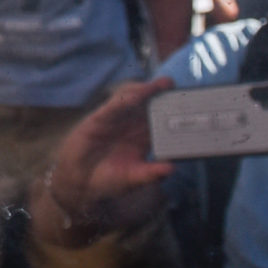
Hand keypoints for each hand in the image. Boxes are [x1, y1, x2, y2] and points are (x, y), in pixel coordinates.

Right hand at [40, 77, 174, 239]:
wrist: (79, 182)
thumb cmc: (108, 180)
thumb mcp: (133, 179)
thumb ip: (151, 174)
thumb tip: (172, 169)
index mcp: (143, 138)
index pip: (161, 121)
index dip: (172, 112)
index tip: (188, 105)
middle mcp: (131, 126)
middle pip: (149, 105)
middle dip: (162, 94)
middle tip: (175, 85)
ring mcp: (115, 120)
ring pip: (133, 100)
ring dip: (146, 90)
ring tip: (161, 85)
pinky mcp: (99, 119)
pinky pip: (113, 106)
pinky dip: (125, 98)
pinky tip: (137, 94)